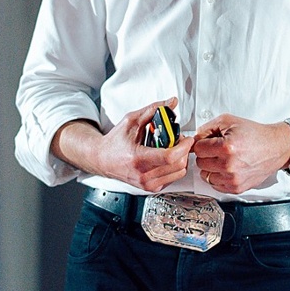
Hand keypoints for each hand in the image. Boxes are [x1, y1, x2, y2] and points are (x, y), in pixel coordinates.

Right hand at [54, 101, 193, 191]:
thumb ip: (153, 110)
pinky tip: (166, 157)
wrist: (102, 160)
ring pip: (179, 172)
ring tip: (172, 147)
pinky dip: (175, 166)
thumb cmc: (115, 142)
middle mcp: (143, 175)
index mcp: (138, 158)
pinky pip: (174, 177)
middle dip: (183, 149)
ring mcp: (148, 184)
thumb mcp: (132, 121)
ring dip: (181, 158)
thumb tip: (171, 102)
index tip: (186, 138)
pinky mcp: (151, 188)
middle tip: (178, 139)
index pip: (169, 157)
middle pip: (178, 164)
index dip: (183, 146)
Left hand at [191, 115, 289, 194]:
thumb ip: (206, 128)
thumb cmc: (254, 134)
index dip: (202, 144)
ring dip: (211, 168)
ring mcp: (233, 179)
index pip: (197, 149)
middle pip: (200, 163)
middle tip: (218, 150)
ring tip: (223, 159)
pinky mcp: (237, 188)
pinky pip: (215, 185)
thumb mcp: (229, 121)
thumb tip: (193, 139)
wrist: (275, 147)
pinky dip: (218, 177)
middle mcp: (229, 165)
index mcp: (226, 147)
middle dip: (206, 155)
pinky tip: (227, 168)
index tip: (208, 142)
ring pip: (205, 176)